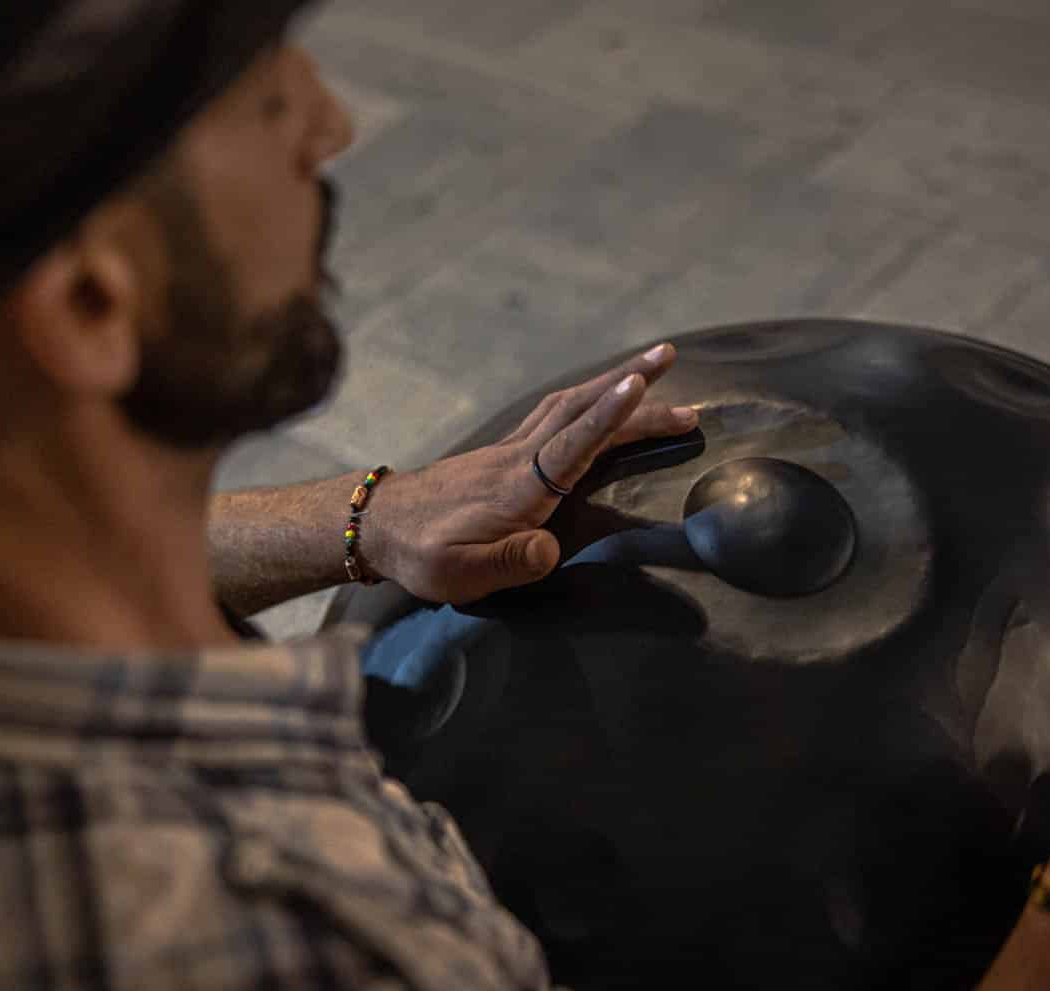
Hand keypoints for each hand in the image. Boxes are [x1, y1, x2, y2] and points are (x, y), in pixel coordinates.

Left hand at [367, 343, 697, 603]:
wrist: (377, 523)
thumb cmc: (421, 554)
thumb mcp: (460, 574)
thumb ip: (507, 562)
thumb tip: (549, 550)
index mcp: (517, 490)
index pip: (569, 447)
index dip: (606, 418)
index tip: (638, 387)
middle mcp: (518, 459)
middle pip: (579, 409)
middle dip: (629, 382)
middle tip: (671, 357)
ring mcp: (511, 449)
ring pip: (569, 403)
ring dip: (613, 381)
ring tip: (654, 366)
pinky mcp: (507, 451)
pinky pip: (556, 412)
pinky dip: (589, 395)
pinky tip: (605, 391)